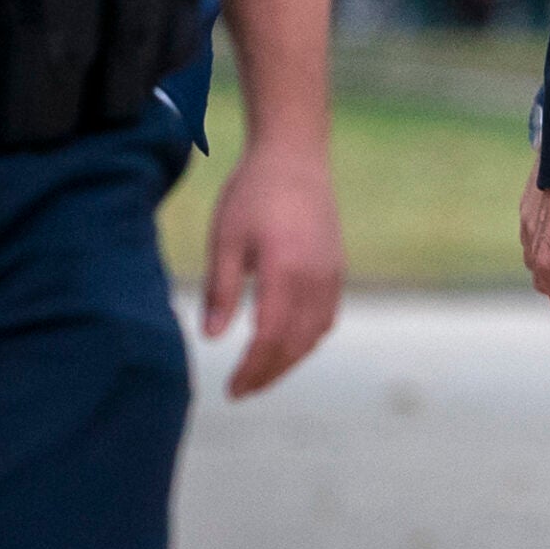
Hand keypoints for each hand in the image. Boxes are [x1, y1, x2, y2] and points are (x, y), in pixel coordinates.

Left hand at [202, 140, 343, 398]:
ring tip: (261, 373)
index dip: (251, 369)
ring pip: (315, 334)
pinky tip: (287, 343)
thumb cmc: (253, 194)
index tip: (230, 390)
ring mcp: (331, 273)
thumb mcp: (226, 239)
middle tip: (241, 391)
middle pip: (295, 344)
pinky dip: (307, 339)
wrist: (295, 157)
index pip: (269, 337)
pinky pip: (327, 317)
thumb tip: (212, 338)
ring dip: (289, 360)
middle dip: (268, 373)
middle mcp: (316, 277)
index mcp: (285, 270)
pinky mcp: (336, 268)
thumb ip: (222, 289)